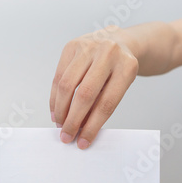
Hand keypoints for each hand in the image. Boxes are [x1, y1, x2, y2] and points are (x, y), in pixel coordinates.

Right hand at [50, 27, 138, 148]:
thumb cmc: (119, 69)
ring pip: (66, 85)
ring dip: (60, 109)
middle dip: (73, 120)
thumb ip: (102, 104)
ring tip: (59, 124)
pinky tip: (55, 110)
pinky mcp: (72, 46)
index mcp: (127, 67)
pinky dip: (54, 97)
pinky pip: (58, 76)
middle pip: (85, 94)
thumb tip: (81, 129)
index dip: (93, 126)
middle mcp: (107, 53)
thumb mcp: (121, 85)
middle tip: (66, 136)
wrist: (119, 41)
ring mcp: (88, 47)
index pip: (107, 103)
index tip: (83, 142)